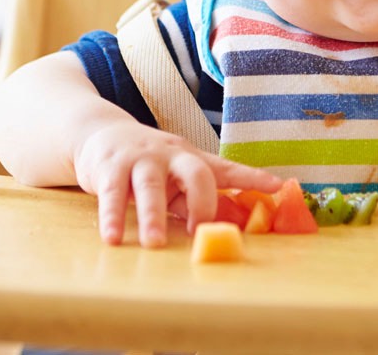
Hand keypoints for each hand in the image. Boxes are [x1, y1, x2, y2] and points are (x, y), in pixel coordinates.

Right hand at [72, 123, 280, 247]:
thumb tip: (217, 226)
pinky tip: (114, 239)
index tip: (277, 186)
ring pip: (150, 186)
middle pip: (195, 173)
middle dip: (201, 201)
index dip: (252, 177)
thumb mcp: (174, 178)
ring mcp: (141, 160)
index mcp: (191, 159)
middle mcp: (171, 156)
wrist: (100, 134)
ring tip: (154, 244)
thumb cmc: (148, 163)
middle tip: (199, 230)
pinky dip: (112, 218)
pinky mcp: (111, 168)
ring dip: (152, 217)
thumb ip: (191, 200)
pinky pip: (112, 194)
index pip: (226, 168)